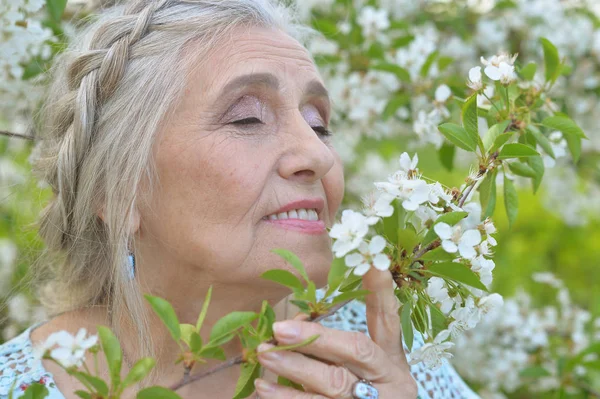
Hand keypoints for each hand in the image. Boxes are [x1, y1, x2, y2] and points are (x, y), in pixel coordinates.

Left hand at [255, 268, 417, 397]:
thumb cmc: (364, 392)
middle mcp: (389, 380)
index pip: (388, 321)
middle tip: (279, 328)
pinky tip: (264, 387)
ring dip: (295, 366)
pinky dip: (288, 397)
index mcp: (392, 360)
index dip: (382, 293)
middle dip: (317, 338)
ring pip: (333, 383)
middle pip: (356, 352)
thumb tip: (298, 317)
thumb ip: (334, 342)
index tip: (375, 264)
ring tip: (265, 353)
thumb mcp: (361, 366)